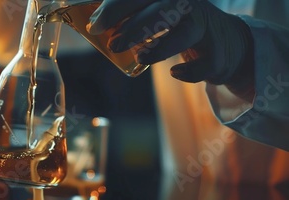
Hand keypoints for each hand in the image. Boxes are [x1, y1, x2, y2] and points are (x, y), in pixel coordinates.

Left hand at [87, 0, 253, 86]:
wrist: (226, 41)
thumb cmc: (179, 25)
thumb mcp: (157, 13)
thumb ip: (129, 15)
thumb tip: (94, 22)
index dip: (117, 7)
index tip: (96, 25)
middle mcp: (190, 5)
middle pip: (163, 10)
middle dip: (134, 27)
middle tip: (113, 45)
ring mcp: (207, 28)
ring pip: (186, 34)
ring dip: (161, 48)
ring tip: (140, 58)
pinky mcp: (219, 53)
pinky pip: (207, 62)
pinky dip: (191, 70)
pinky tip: (175, 73)